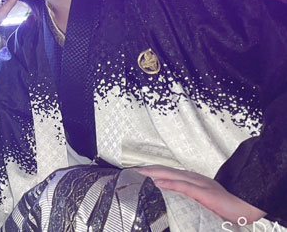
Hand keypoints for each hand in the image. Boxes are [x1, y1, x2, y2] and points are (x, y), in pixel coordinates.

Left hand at [135, 165, 265, 224]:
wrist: (245, 207)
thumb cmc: (225, 206)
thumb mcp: (201, 201)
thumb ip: (186, 198)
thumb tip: (171, 200)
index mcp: (191, 180)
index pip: (167, 173)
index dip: (151, 171)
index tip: (136, 172)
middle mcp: (193, 178)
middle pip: (165, 170)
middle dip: (148, 170)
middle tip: (131, 170)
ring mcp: (198, 183)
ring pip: (171, 174)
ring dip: (153, 173)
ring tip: (139, 173)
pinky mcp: (204, 192)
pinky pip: (183, 186)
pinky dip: (169, 183)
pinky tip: (158, 182)